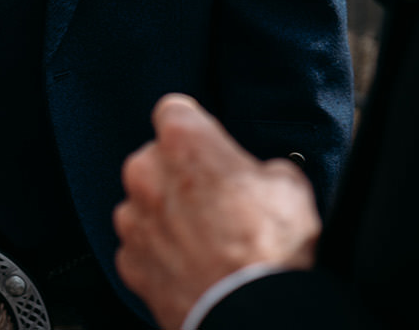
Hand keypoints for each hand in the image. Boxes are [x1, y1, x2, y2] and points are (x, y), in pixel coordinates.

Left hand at [114, 95, 320, 329]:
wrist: (250, 315)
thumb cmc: (269, 248)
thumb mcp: (290, 187)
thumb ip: (263, 167)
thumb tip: (262, 174)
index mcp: (183, 142)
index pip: (175, 110)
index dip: (195, 127)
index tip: (207, 142)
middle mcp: (145, 172)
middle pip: (157, 159)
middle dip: (181, 174)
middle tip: (217, 201)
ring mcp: (132, 218)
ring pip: (145, 203)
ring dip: (168, 215)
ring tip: (206, 240)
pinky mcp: (128, 259)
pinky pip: (142, 246)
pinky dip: (161, 254)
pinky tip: (191, 266)